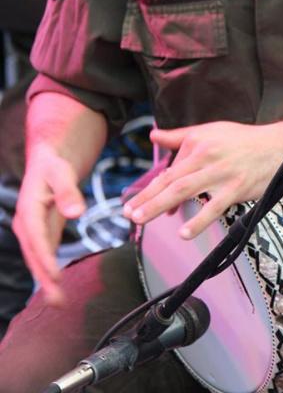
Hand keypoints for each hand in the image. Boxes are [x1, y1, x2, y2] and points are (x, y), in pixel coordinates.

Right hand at [12, 146, 85, 305]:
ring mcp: (33, 230)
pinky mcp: (42, 233)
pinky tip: (57, 287)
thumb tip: (76, 212)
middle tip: (57, 302)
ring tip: (59, 302)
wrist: (47, 160)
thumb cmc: (55, 164)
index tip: (55, 277)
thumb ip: (68, 192)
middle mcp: (27, 224)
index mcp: (29, 209)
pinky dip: (50, 271)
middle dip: (44, 279)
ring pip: (38, 259)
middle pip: (34, 255)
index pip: (37, 238)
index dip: (45, 259)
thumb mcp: (62, 172)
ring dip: (46, 280)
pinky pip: (45, 255)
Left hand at [123, 121, 282, 238]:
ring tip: (141, 219)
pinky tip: (183, 233)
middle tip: (128, 213)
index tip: (138, 203)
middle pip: (171, 180)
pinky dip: (198, 220)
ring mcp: (221, 174)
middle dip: (147, 197)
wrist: (277, 146)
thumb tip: (153, 135)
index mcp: (198, 142)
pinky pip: (213, 207)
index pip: (170, 169)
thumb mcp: (209, 130)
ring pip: (184, 191)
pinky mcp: (236, 189)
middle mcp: (206, 157)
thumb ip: (179, 136)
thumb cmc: (241, 140)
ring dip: (159, 205)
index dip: (153, 188)